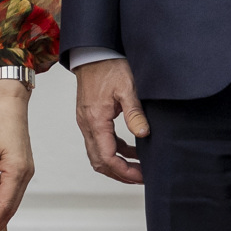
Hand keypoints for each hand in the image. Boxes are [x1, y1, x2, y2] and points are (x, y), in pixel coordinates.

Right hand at [75, 58, 149, 185]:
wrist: (93, 52)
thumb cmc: (109, 66)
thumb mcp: (127, 87)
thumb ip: (135, 112)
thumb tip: (143, 134)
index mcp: (96, 120)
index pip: (107, 157)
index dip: (124, 171)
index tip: (141, 176)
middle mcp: (87, 124)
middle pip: (100, 161)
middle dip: (120, 173)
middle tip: (141, 177)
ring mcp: (86, 122)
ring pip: (98, 154)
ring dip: (117, 164)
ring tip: (139, 168)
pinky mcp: (90, 118)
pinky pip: (100, 142)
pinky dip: (115, 150)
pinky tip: (131, 150)